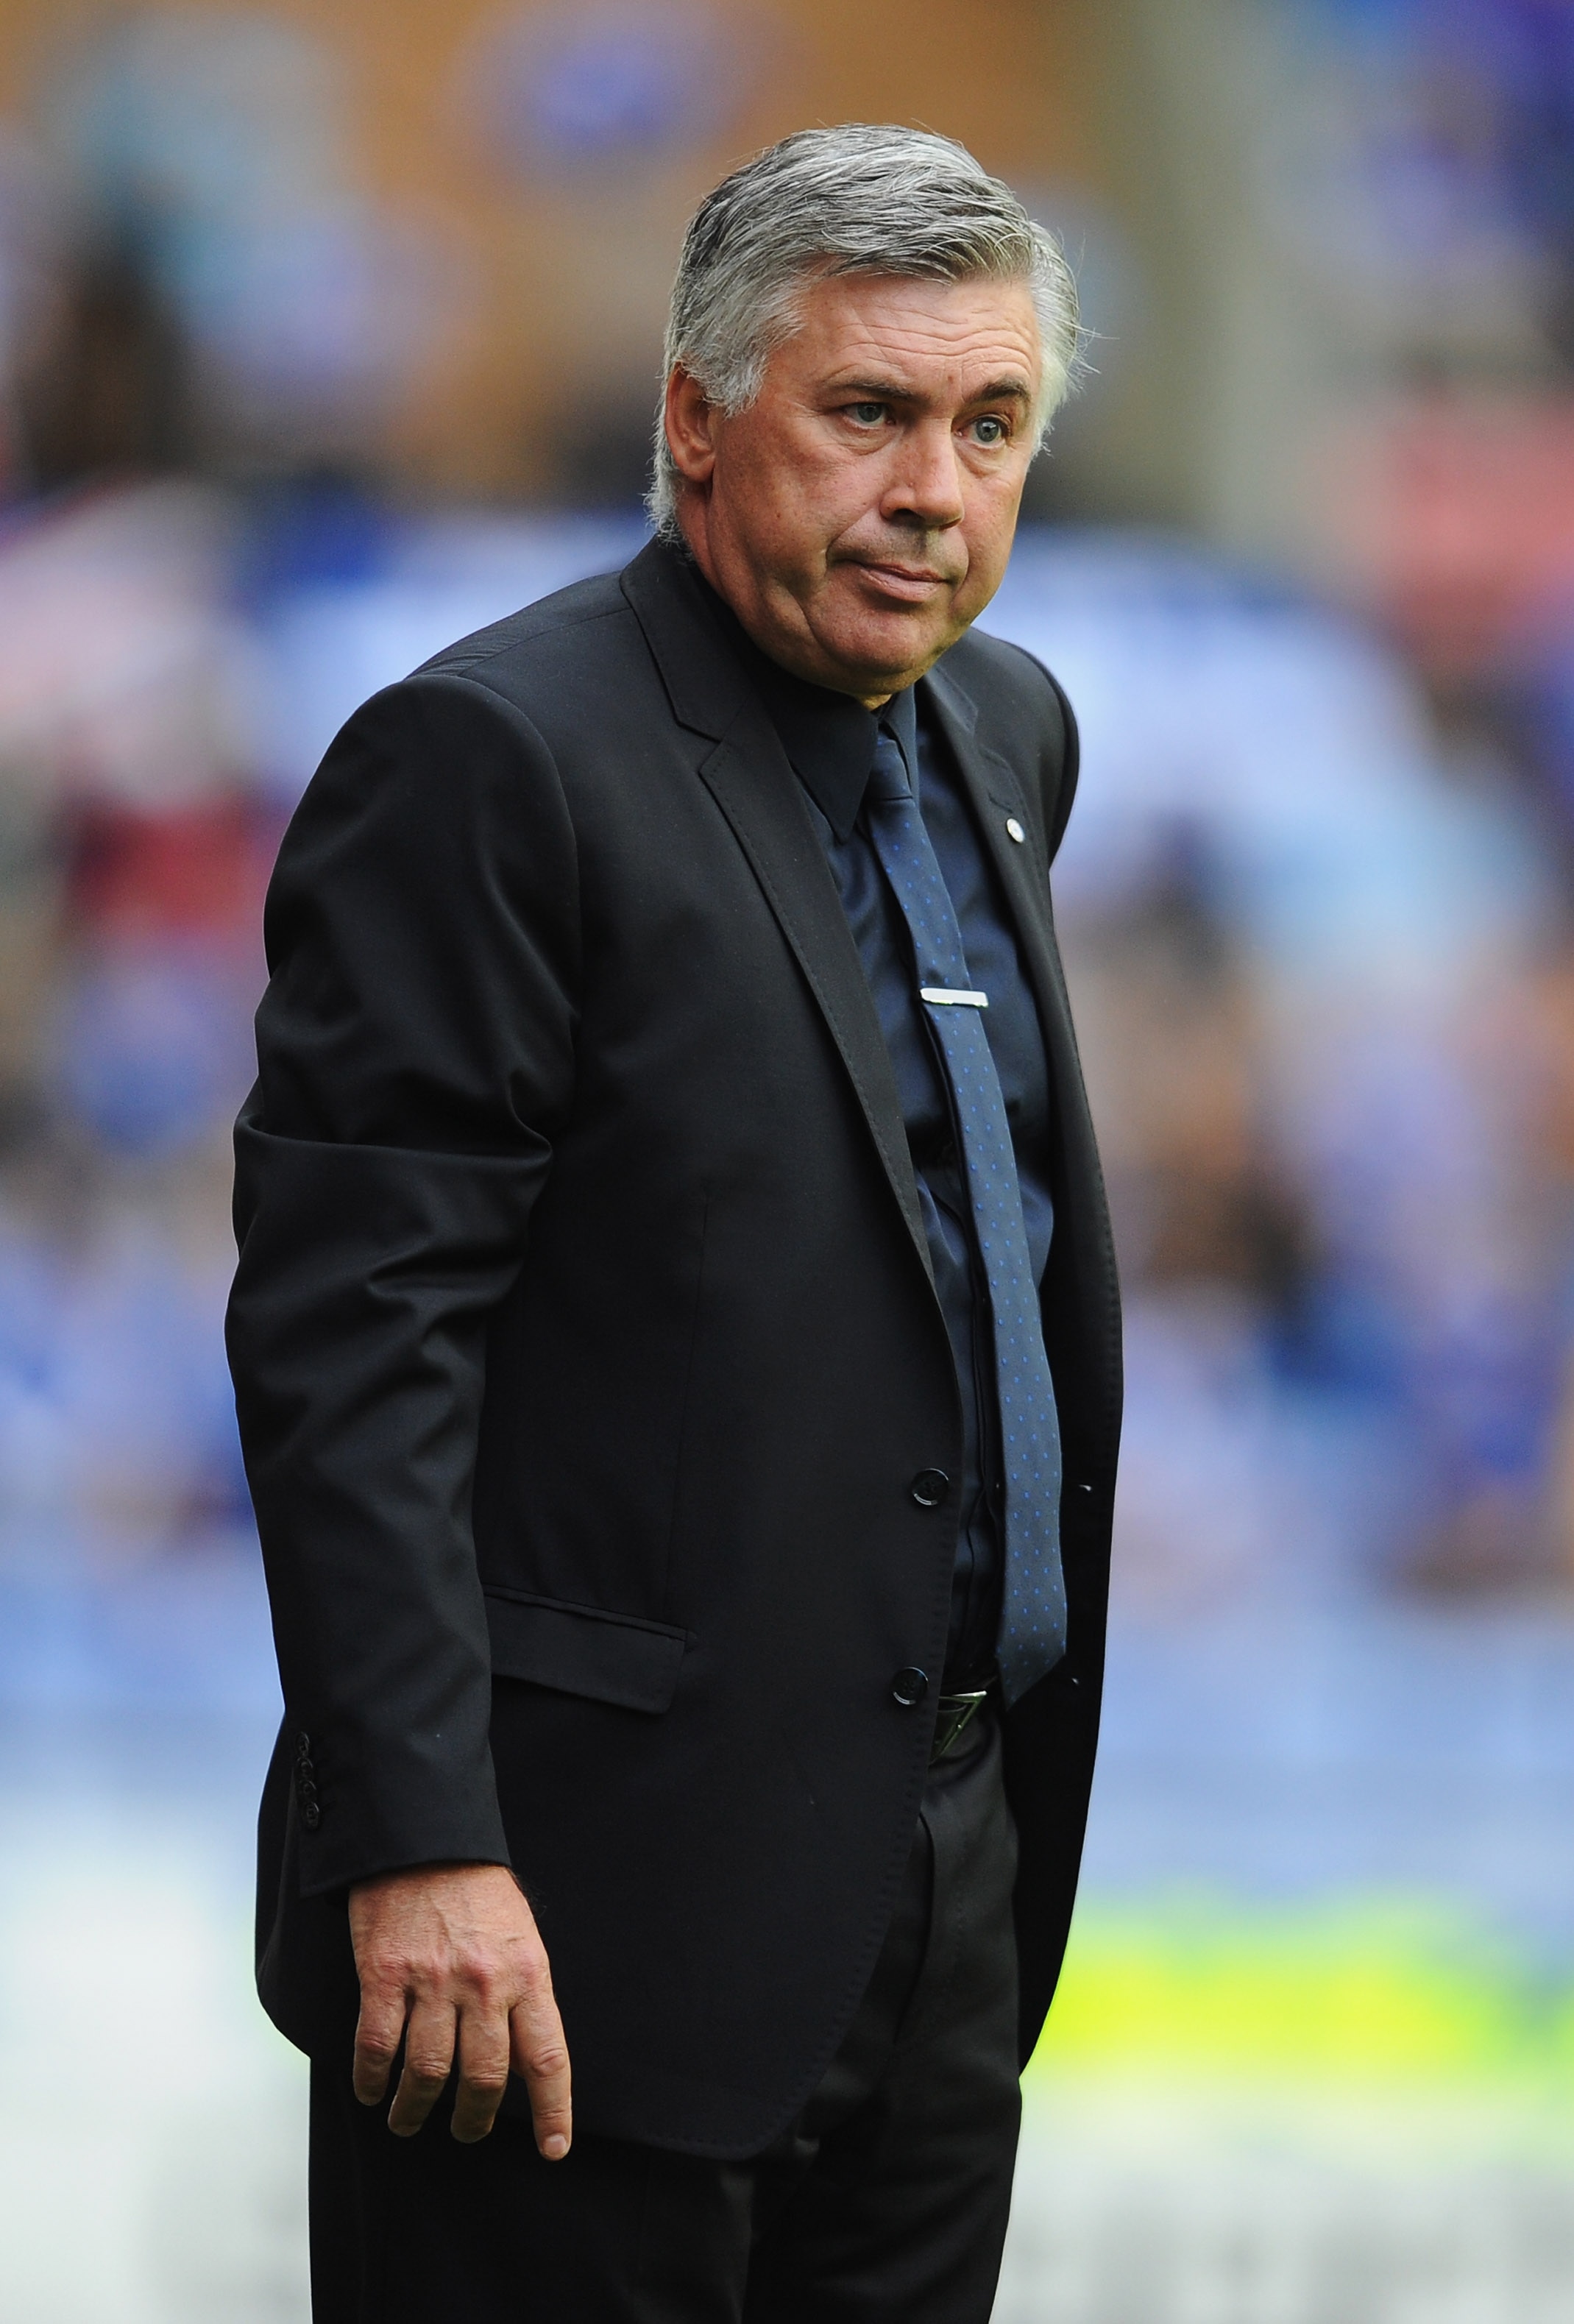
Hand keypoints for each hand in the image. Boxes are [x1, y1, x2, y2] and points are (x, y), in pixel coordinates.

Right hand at [347, 1861, 571, 2152]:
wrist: (424, 1837)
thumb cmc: (476, 1887)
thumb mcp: (521, 1935)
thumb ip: (522, 1994)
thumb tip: (517, 2061)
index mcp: (527, 1972)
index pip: (547, 2058)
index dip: (552, 2111)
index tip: (553, 2148)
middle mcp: (483, 1983)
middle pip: (483, 2079)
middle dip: (474, 2120)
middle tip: (466, 2131)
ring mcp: (432, 1980)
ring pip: (427, 2074)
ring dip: (416, 2110)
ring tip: (409, 2121)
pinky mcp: (383, 1975)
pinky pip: (377, 2048)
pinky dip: (373, 2081)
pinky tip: (373, 2092)